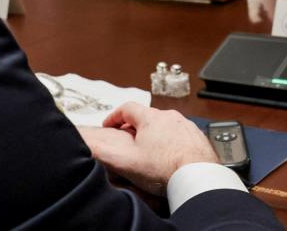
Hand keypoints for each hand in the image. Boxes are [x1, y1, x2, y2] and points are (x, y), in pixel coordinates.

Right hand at [77, 102, 218, 194]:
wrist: (197, 177)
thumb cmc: (164, 169)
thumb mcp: (126, 162)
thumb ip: (104, 152)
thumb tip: (88, 145)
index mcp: (151, 118)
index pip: (127, 108)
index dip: (114, 117)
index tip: (109, 126)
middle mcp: (170, 117)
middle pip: (146, 117)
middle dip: (134, 128)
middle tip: (127, 143)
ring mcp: (186, 127)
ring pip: (164, 127)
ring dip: (154, 136)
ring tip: (149, 154)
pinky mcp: (197, 138)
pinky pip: (180, 137)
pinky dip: (171, 144)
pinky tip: (169, 159)